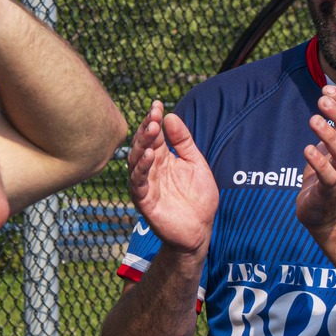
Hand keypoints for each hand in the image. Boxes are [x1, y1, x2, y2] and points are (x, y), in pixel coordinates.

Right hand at [128, 101, 217, 252]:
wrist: (199, 231)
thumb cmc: (198, 199)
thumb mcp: (196, 164)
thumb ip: (184, 142)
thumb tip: (171, 116)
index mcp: (163, 158)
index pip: (154, 134)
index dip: (154, 119)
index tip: (157, 103)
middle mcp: (151, 168)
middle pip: (143, 144)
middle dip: (147, 128)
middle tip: (153, 115)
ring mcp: (146, 184)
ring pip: (136, 160)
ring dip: (142, 144)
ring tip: (150, 130)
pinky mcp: (144, 200)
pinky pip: (137, 182)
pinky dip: (141, 168)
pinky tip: (148, 155)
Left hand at [297, 85, 335, 235]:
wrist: (326, 213)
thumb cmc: (328, 172)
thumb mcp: (334, 144)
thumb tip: (328, 93)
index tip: (328, 89)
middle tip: (322, 100)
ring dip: (330, 136)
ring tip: (313, 119)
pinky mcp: (330, 193)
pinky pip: (329, 178)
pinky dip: (319, 163)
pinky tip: (308, 149)